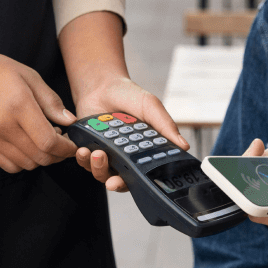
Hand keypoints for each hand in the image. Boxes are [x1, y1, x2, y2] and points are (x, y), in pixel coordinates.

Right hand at [0, 49, 78, 172]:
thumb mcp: (30, 77)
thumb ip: (51, 102)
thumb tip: (71, 121)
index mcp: (19, 105)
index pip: (48, 141)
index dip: (65, 148)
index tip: (73, 145)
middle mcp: (2, 126)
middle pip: (39, 157)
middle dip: (57, 155)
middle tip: (63, 144)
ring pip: (25, 164)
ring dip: (41, 159)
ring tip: (45, 142)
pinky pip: (8, 165)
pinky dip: (23, 161)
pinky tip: (28, 146)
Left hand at [72, 76, 189, 191]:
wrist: (102, 84)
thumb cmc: (129, 95)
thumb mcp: (150, 106)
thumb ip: (165, 125)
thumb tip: (184, 146)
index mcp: (144, 150)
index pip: (145, 172)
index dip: (140, 182)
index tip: (135, 182)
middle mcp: (126, 156)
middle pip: (122, 179)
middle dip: (115, 182)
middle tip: (111, 179)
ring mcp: (107, 153)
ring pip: (102, 173)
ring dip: (98, 169)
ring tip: (96, 154)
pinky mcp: (90, 149)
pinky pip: (86, 162)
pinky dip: (83, 160)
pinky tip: (83, 150)